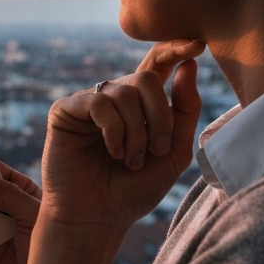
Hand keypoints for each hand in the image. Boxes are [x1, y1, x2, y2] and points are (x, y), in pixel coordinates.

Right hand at [20, 39, 204, 263]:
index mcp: (141, 105)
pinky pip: (99, 102)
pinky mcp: (65, 110)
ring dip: (137, 130)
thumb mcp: (173, 153)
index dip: (174, 49)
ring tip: (130, 160)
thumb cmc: (133, 191)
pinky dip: (114, 130)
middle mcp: (114, 98)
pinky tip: (112, 151)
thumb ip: (184, 110)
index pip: (157, 64)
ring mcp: (88, 103)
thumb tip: (189, 64)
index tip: (198, 44)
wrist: (97, 219)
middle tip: (155, 150)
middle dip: (159, 116)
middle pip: (146, 78)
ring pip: (124, 91)